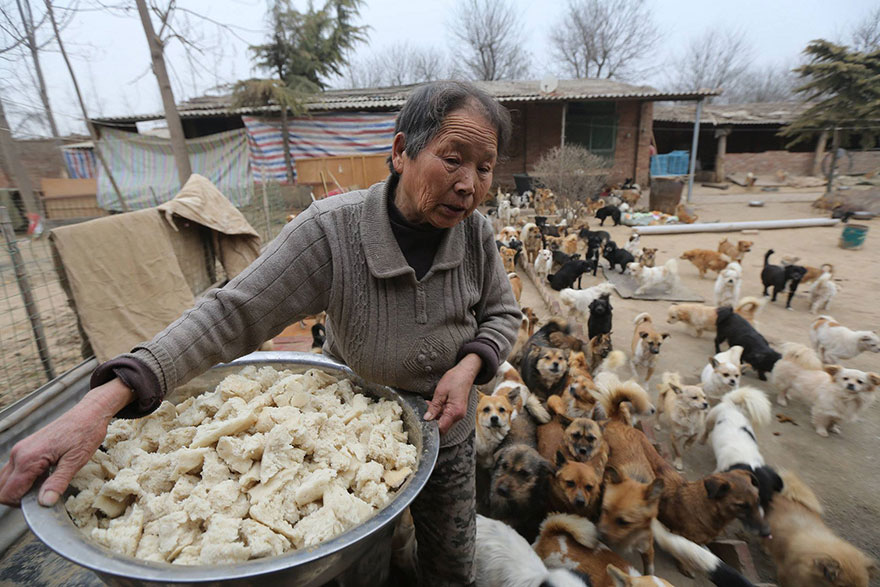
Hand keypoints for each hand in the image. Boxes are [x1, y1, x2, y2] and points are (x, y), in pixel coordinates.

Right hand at [0, 378, 132, 506]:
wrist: (89, 413)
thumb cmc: (85, 433)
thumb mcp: (75, 461)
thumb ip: (57, 483)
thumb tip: (45, 503)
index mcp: (28, 459)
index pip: (8, 494)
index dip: (21, 505)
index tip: (40, 504)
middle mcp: (18, 454)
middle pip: (2, 488)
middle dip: (18, 499)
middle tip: (42, 497)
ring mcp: (21, 449)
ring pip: (6, 479)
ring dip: (20, 489)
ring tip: (45, 486)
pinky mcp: (26, 447)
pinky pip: (15, 469)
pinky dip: (24, 479)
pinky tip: (45, 476)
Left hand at [424, 354, 481, 434]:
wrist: (466, 372)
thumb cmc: (455, 379)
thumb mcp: (440, 392)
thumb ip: (434, 407)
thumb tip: (427, 418)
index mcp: (455, 412)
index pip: (442, 428)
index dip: (431, 427)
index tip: (424, 422)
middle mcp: (459, 415)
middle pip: (443, 425)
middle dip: (432, 420)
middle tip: (425, 410)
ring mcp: (459, 413)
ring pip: (444, 420)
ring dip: (436, 415)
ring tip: (430, 404)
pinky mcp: (458, 410)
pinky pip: (447, 415)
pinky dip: (440, 411)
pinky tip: (435, 404)